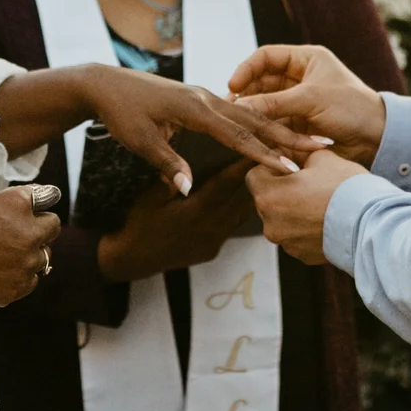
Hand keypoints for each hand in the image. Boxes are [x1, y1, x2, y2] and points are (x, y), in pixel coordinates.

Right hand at [0, 188, 63, 309]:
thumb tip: (27, 209)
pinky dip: (21, 277)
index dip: (39, 202)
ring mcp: (25, 263)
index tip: (35, 207)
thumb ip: (7, 206)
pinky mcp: (17, 288)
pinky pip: (31, 280)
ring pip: (44, 256)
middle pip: (53, 226)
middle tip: (20, 233)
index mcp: (16, 204)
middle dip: (40, 227)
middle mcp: (27, 232)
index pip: (48, 197)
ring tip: (5, 256)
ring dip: (30, 254)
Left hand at [72, 66, 324, 194]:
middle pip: (257, 121)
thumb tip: (188, 190)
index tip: (291, 167)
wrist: (107, 84)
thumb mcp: (140, 141)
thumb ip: (167, 164)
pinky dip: (262, 123)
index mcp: (197, 110)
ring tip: (310, 139)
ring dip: (281, 128)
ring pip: (251, 115)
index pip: (239, 136)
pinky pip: (239, 113)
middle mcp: (208, 100)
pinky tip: (276, 131)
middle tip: (322, 146)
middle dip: (290, 135)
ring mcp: (207, 97)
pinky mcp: (202, 99)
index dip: (266, 154)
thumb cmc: (122, 112)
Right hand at [98, 163, 257, 283]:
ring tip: (269, 174)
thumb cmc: (140, 225)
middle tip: (274, 157)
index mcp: (195, 212)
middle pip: (241, 198)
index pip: (225, 184)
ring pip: (243, 213)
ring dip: (255, 194)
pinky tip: (251, 196)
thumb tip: (181, 164)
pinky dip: (243, 209)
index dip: (243, 166)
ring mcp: (214, 240)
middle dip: (258, 177)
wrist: (136, 260)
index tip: (260, 150)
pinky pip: (235, 225)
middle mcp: (210, 227)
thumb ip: (167, 183)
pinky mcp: (214, 248)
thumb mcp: (148, 200)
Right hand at [226, 44, 386, 165]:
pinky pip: (273, 122)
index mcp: (306, 60)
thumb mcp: (310, 100)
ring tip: (238, 124)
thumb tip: (239, 106)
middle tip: (230, 109)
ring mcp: (298, 101)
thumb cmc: (351, 109)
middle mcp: (299, 78)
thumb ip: (274, 103)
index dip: (246, 69)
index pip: (266, 57)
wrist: (376, 139)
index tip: (233, 86)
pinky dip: (263, 128)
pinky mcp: (298, 123)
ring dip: (253, 113)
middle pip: (261, 81)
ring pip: (265, 104)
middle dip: (246, 94)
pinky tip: (251, 135)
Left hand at [245, 149, 366, 266]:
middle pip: (267, 200)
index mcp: (268, 196)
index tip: (290, 166)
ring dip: (294, 210)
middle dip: (282, 190)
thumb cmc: (345, 187)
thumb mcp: (322, 158)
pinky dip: (306, 228)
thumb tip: (294, 153)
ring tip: (320, 202)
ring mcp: (286, 243)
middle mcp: (270, 224)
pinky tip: (326, 220)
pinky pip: (296, 236)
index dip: (271, 167)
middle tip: (307, 183)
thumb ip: (300, 154)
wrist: (372, 223)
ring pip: (282, 219)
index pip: (254, 176)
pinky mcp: (301, 255)